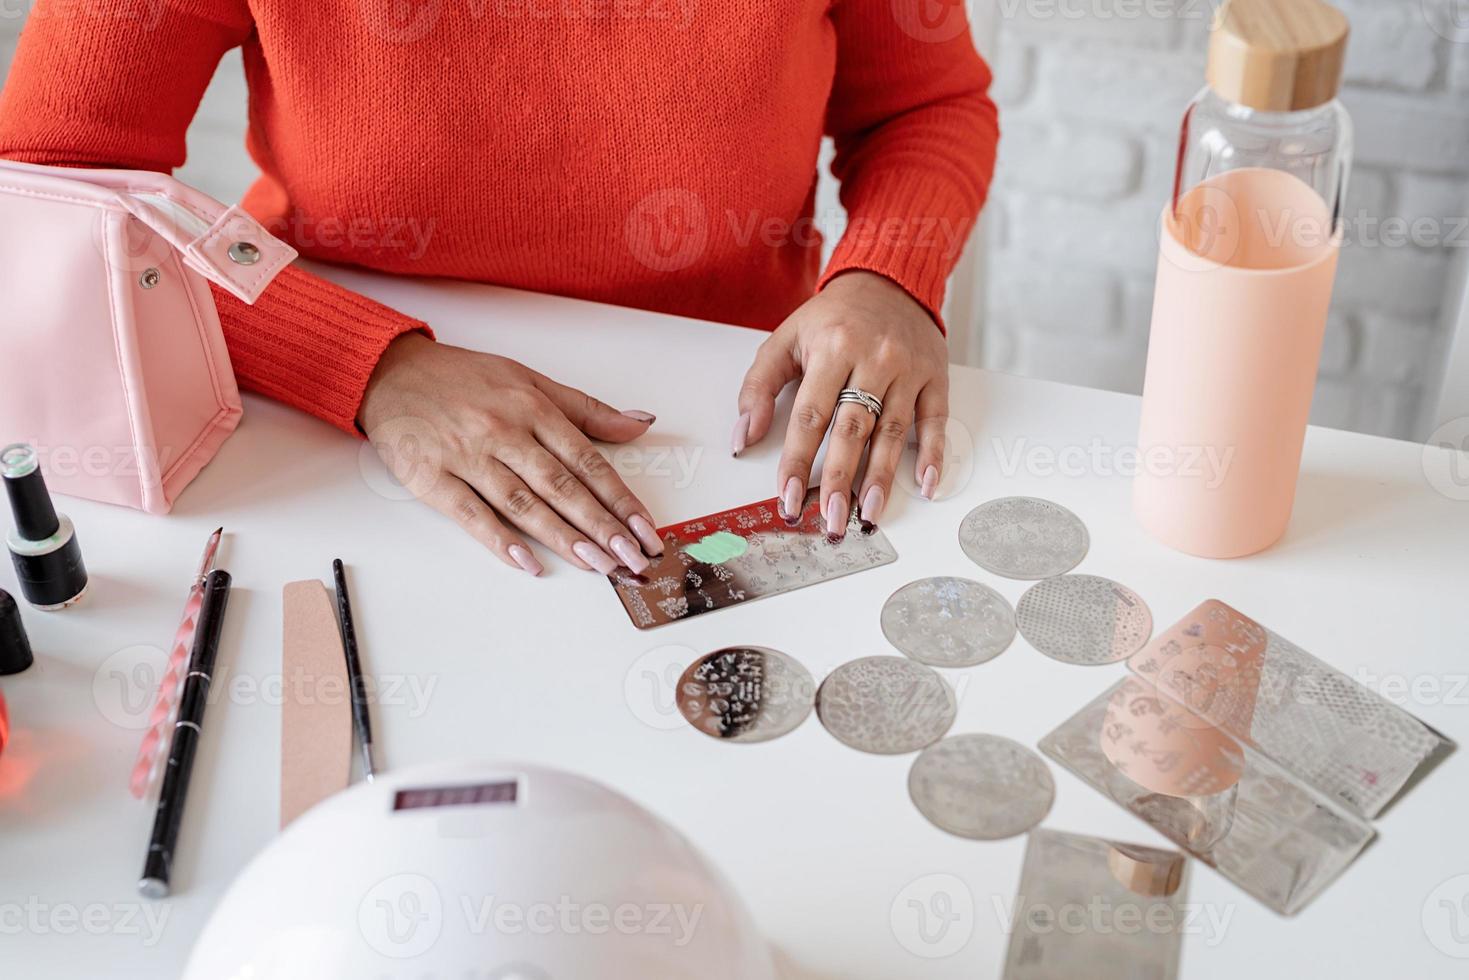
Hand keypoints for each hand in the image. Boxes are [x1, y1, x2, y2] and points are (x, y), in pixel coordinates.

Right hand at [358, 333, 663, 575]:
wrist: (390, 371)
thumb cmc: (462, 378)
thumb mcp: (530, 381)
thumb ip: (585, 409)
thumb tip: (640, 423)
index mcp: (532, 408)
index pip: (587, 460)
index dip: (620, 497)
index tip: (644, 528)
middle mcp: (504, 431)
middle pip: (561, 485)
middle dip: (601, 525)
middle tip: (630, 557)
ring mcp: (467, 455)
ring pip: (523, 502)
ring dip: (562, 537)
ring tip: (596, 564)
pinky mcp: (431, 477)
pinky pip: (470, 513)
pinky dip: (499, 539)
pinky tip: (527, 562)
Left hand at [733, 271, 948, 535]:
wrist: (888, 279)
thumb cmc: (833, 318)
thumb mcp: (785, 340)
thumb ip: (759, 387)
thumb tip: (743, 438)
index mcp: (831, 348)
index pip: (810, 416)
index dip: (798, 461)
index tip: (788, 498)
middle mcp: (872, 358)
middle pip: (853, 429)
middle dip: (839, 480)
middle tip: (831, 520)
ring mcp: (907, 368)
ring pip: (893, 430)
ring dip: (881, 477)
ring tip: (868, 514)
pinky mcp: (935, 376)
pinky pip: (936, 419)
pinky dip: (932, 453)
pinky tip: (925, 485)